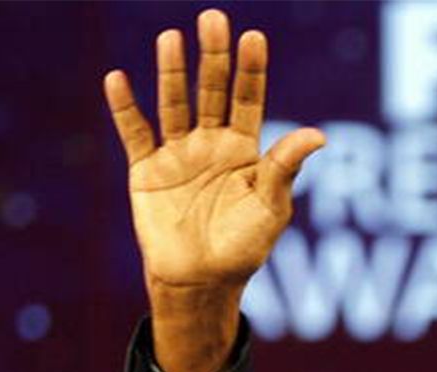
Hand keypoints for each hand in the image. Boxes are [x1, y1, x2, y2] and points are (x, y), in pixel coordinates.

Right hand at [104, 9, 323, 371]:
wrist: (202, 281)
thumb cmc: (244, 247)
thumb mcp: (271, 208)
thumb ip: (286, 168)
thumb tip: (319, 134)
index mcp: (244, 150)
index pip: (248, 100)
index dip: (250, 71)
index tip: (253, 37)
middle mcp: (210, 144)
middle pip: (211, 92)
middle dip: (213, 57)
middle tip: (213, 19)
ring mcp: (178, 154)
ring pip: (174, 104)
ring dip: (172, 73)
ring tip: (171, 38)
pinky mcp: (146, 171)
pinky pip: (135, 134)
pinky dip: (126, 108)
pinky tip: (118, 79)